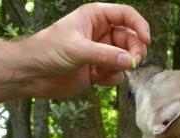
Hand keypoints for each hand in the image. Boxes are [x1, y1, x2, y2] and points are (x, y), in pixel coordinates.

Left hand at [22, 2, 150, 97]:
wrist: (32, 74)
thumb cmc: (47, 51)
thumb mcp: (77, 49)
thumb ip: (105, 55)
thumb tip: (130, 62)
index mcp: (95, 17)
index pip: (126, 15)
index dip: (140, 26)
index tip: (147, 41)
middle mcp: (101, 33)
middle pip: (131, 39)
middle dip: (134, 52)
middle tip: (133, 64)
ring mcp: (101, 52)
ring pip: (126, 58)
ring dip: (121, 67)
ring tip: (105, 72)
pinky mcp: (99, 70)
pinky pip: (117, 74)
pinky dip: (112, 78)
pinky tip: (96, 80)